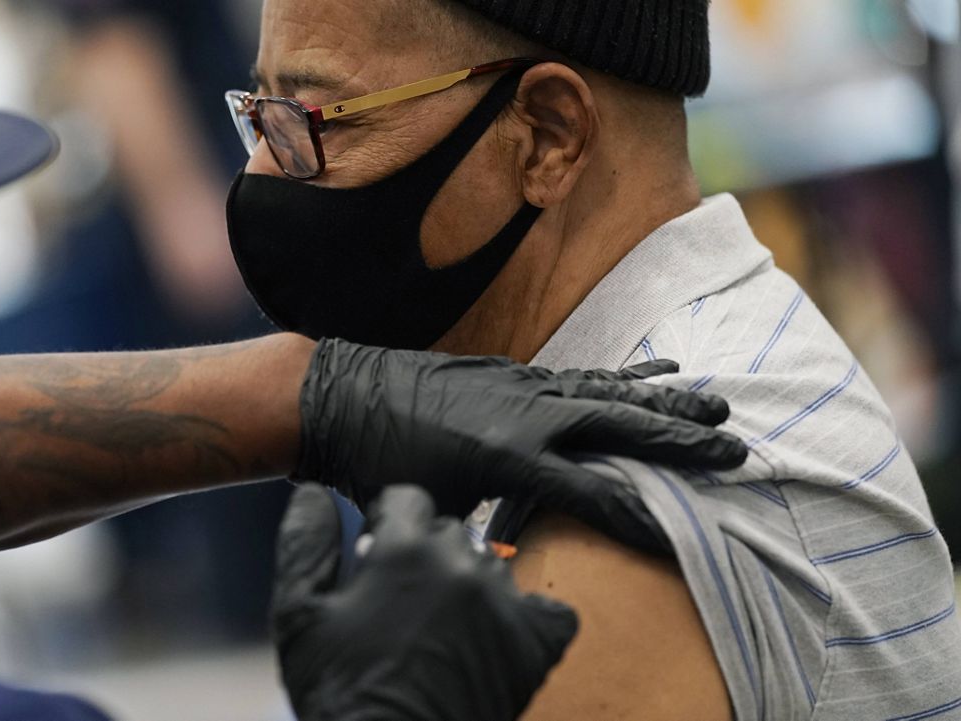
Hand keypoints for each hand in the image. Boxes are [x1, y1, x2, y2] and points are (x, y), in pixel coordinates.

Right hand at [272, 484, 576, 720]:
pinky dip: (527, 618)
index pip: (408, 499)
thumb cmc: (341, 694)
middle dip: (425, 555)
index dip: (388, 523)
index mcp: (404, 552)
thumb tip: (314, 494)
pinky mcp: (535, 645)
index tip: (378, 554)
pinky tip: (496, 635)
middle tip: (403, 601)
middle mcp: (461, 566)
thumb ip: (305, 545)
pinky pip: (550, 609)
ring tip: (441, 624)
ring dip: (468, 583)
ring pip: (492, 566)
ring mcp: (505, 605)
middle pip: (449, 531)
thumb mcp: (298, 617)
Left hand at [295, 339, 746, 517]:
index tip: (683, 540)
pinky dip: (624, 377)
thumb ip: (477, 531)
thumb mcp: (431, 510)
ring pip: (609, 395)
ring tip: (716, 405)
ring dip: (665, 402)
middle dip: (679, 444)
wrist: (343, 396)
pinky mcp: (516, 374)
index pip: (592, 496)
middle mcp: (528, 417)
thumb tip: (502, 560)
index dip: (639, 521)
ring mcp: (524, 388)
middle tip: (735, 452)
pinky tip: (658, 373)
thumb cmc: (379, 464)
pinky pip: (583, 376)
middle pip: (621, 430)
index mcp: (508, 458)